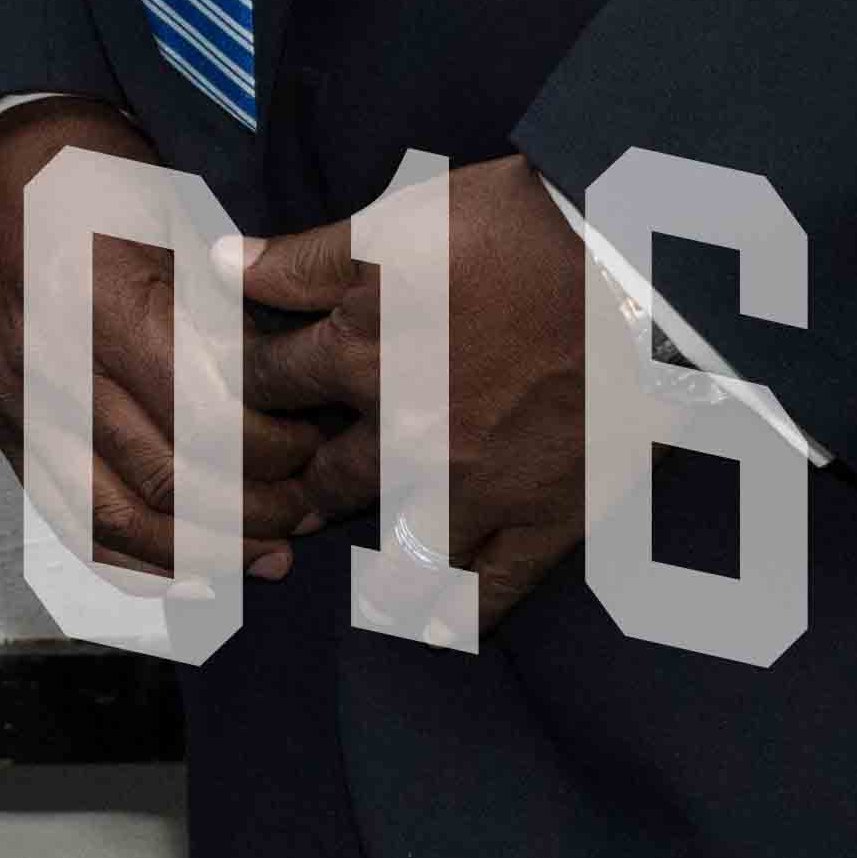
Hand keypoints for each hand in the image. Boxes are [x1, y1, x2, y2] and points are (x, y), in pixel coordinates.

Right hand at [0, 100, 323, 583]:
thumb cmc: (102, 185)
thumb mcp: (179, 222)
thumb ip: (232, 311)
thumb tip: (301, 390)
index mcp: (100, 301)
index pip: (200, 415)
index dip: (271, 448)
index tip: (318, 444)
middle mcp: (51, 363)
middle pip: (165, 478)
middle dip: (252, 507)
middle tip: (309, 504)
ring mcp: (21, 403)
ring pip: (117, 517)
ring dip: (202, 549)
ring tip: (265, 550)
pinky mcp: (8, 427)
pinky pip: (69, 519)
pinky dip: (135, 560)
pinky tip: (194, 569)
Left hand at [244, 154, 593, 626]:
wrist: (636, 262)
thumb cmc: (513, 228)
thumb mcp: (392, 224)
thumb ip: (302, 259)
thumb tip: (219, 264)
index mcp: (357, 356)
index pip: (268, 387)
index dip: (248, 390)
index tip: (245, 402)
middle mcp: (403, 436)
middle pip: (325, 479)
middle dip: (296, 491)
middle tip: (282, 507)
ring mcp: (475, 486)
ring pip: (400, 556)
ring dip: (371, 576)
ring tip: (357, 593)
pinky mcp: (547, 514)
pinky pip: (493, 586)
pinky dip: (461, 615)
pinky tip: (439, 633)